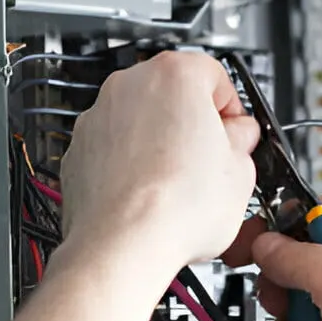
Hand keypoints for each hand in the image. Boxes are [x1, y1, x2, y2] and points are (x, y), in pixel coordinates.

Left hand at [60, 51, 259, 274]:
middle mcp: (130, 85)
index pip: (216, 75)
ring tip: (178, 184)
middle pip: (175, 93)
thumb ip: (242, 140)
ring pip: (141, 119)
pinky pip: (114, 147)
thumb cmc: (175, 207)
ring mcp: (98, 116)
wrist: (122, 245)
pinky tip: (149, 194)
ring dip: (160, 142)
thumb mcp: (241, 170)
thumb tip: (237, 139)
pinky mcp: (79, 149)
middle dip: (193, 123)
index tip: (236, 133)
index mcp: (176, 75)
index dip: (232, 109)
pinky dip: (130, 163)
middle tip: (211, 159)